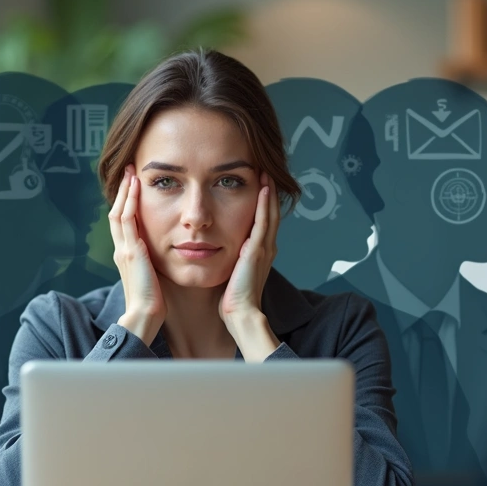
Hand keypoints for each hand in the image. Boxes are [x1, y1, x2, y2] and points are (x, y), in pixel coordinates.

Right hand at [108, 166, 164, 343]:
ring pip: (119, 213)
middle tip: (129, 173)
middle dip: (123, 192)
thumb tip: (163, 257)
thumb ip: (153, 264)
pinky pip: (127, 220)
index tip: (134, 188)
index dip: (127, 204)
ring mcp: (123, 249)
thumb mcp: (152, 278)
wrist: (145, 315)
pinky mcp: (130, 251)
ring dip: (125, 192)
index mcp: (126, 256)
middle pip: (116, 213)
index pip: (123, 224)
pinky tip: (136, 188)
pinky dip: (130, 202)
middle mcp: (121, 250)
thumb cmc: (153, 302)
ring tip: (131, 174)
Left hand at [220, 173, 280, 360]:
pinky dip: (265, 204)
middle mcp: (266, 247)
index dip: (262, 203)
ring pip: (270, 213)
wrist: (240, 314)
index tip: (257, 184)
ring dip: (268, 192)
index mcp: (259, 252)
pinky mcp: (258, 251)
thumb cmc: (232, 300)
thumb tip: (215, 248)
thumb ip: (230, 259)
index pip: (263, 221)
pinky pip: (264, 222)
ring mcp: (264, 248)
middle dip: (268, 192)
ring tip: (266, 173)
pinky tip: (263, 189)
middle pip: (271, 213)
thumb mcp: (231, 273)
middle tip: (265, 171)